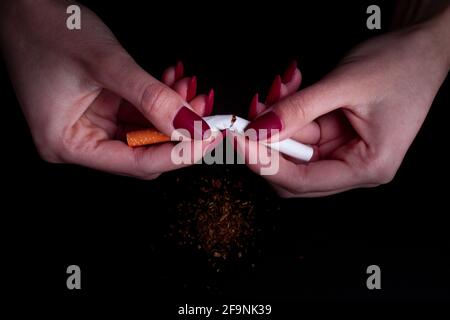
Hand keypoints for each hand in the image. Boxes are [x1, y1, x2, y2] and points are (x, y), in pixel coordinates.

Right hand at [0, 0, 217, 178]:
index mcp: (67, 143)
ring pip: (144, 134)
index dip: (177, 154)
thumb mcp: (106, 63)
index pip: (134, 163)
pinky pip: (137, 116)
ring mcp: (88, 127)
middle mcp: (76, 142)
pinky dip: (158, 102)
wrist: (25, 6)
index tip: (208, 140)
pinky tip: (173, 84)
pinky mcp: (98, 112)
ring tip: (190, 90)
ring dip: (171, 115)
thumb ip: (151, 97)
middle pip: (142, 153)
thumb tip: (190, 125)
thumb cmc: (49, 29)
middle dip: (177, 133)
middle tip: (204, 114)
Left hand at [237, 11, 449, 196]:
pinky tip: (290, 89)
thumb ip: (299, 109)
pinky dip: (288, 113)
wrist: (423, 49)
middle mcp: (355, 167)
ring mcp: (344, 153)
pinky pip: (300, 132)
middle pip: (293, 173)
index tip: (239, 142)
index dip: (265, 164)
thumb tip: (260, 129)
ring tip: (282, 88)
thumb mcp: (344, 85)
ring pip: (293, 151)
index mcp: (368, 167)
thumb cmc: (401, 66)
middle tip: (250, 117)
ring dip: (278, 122)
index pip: (303, 181)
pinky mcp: (335, 138)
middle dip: (268, 144)